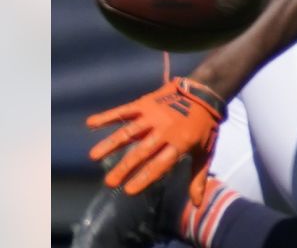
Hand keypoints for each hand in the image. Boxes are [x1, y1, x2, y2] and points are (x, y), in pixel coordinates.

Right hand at [87, 77, 227, 205]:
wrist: (205, 92)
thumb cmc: (205, 126)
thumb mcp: (206, 151)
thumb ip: (198, 178)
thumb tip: (197, 204)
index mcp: (180, 143)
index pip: (159, 164)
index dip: (144, 178)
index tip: (129, 191)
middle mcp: (165, 130)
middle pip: (141, 151)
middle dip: (124, 167)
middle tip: (109, 182)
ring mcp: (154, 116)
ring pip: (129, 131)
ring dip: (110, 143)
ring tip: (94, 156)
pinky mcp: (146, 103)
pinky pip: (124, 110)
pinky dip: (108, 116)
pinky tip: (91, 123)